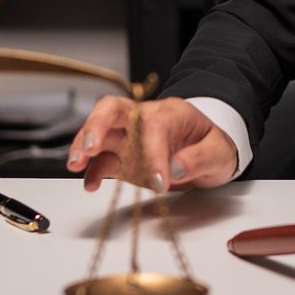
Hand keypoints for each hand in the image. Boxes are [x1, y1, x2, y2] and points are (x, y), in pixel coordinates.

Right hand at [66, 95, 237, 191]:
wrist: (209, 150)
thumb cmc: (213, 144)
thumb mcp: (219, 152)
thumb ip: (199, 158)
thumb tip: (174, 168)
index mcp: (171, 113)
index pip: (153, 127)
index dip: (153, 154)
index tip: (159, 183)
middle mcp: (144, 119)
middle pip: (112, 110)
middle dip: (96, 126)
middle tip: (88, 148)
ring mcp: (130, 137)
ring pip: (99, 133)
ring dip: (83, 147)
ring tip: (75, 165)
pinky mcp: (123, 157)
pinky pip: (103, 161)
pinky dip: (93, 171)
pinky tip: (90, 185)